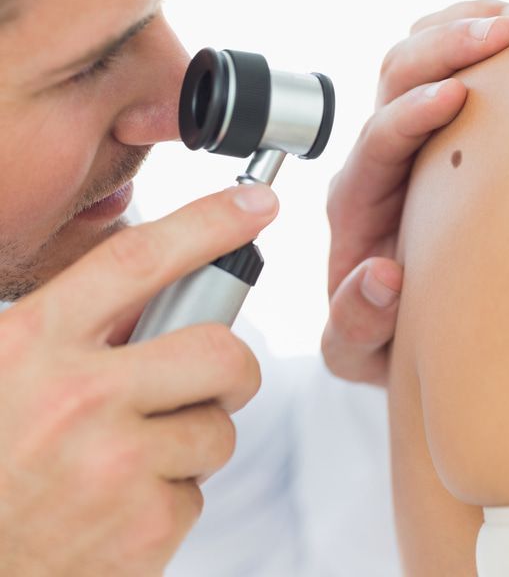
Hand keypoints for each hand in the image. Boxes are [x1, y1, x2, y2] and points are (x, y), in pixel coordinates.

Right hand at [0, 183, 277, 576]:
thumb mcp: (8, 367)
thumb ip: (76, 325)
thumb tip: (164, 287)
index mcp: (35, 343)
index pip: (139, 259)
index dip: (207, 224)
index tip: (256, 205)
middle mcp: (76, 398)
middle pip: (216, 351)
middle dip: (232, 366)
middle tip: (214, 379)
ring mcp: (113, 467)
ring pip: (216, 430)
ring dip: (191, 442)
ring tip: (130, 458)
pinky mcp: (142, 530)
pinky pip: (196, 495)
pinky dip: (169, 500)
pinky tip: (118, 508)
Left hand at [322, 0, 508, 384]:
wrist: (387, 312)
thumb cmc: (376, 329)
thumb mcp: (356, 349)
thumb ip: (355, 324)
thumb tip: (381, 275)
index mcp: (354, 200)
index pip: (375, 141)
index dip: (409, 115)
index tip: (455, 96)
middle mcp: (373, 154)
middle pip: (395, 76)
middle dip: (446, 47)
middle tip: (505, 32)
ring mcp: (399, 130)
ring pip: (415, 53)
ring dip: (463, 26)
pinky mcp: (426, 118)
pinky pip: (439, 55)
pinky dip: (472, 28)